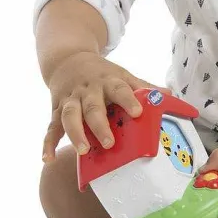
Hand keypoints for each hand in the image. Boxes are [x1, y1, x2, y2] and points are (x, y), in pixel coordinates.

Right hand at [43, 51, 171, 160]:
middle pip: (93, 107)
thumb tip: (169, 94)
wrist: (68, 59)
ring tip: (83, 150)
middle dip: (100, 125)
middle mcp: (88, 90)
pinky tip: (49, 158)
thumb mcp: (123, 75)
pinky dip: (47, 143)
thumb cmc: (102, 73)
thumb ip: (144, 87)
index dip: (129, 100)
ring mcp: (71, 100)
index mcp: (109, 81)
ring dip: (75, 133)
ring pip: (69, 116)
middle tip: (109, 143)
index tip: (137, 113)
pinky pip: (51, 127)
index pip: (120, 90)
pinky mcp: (56, 110)